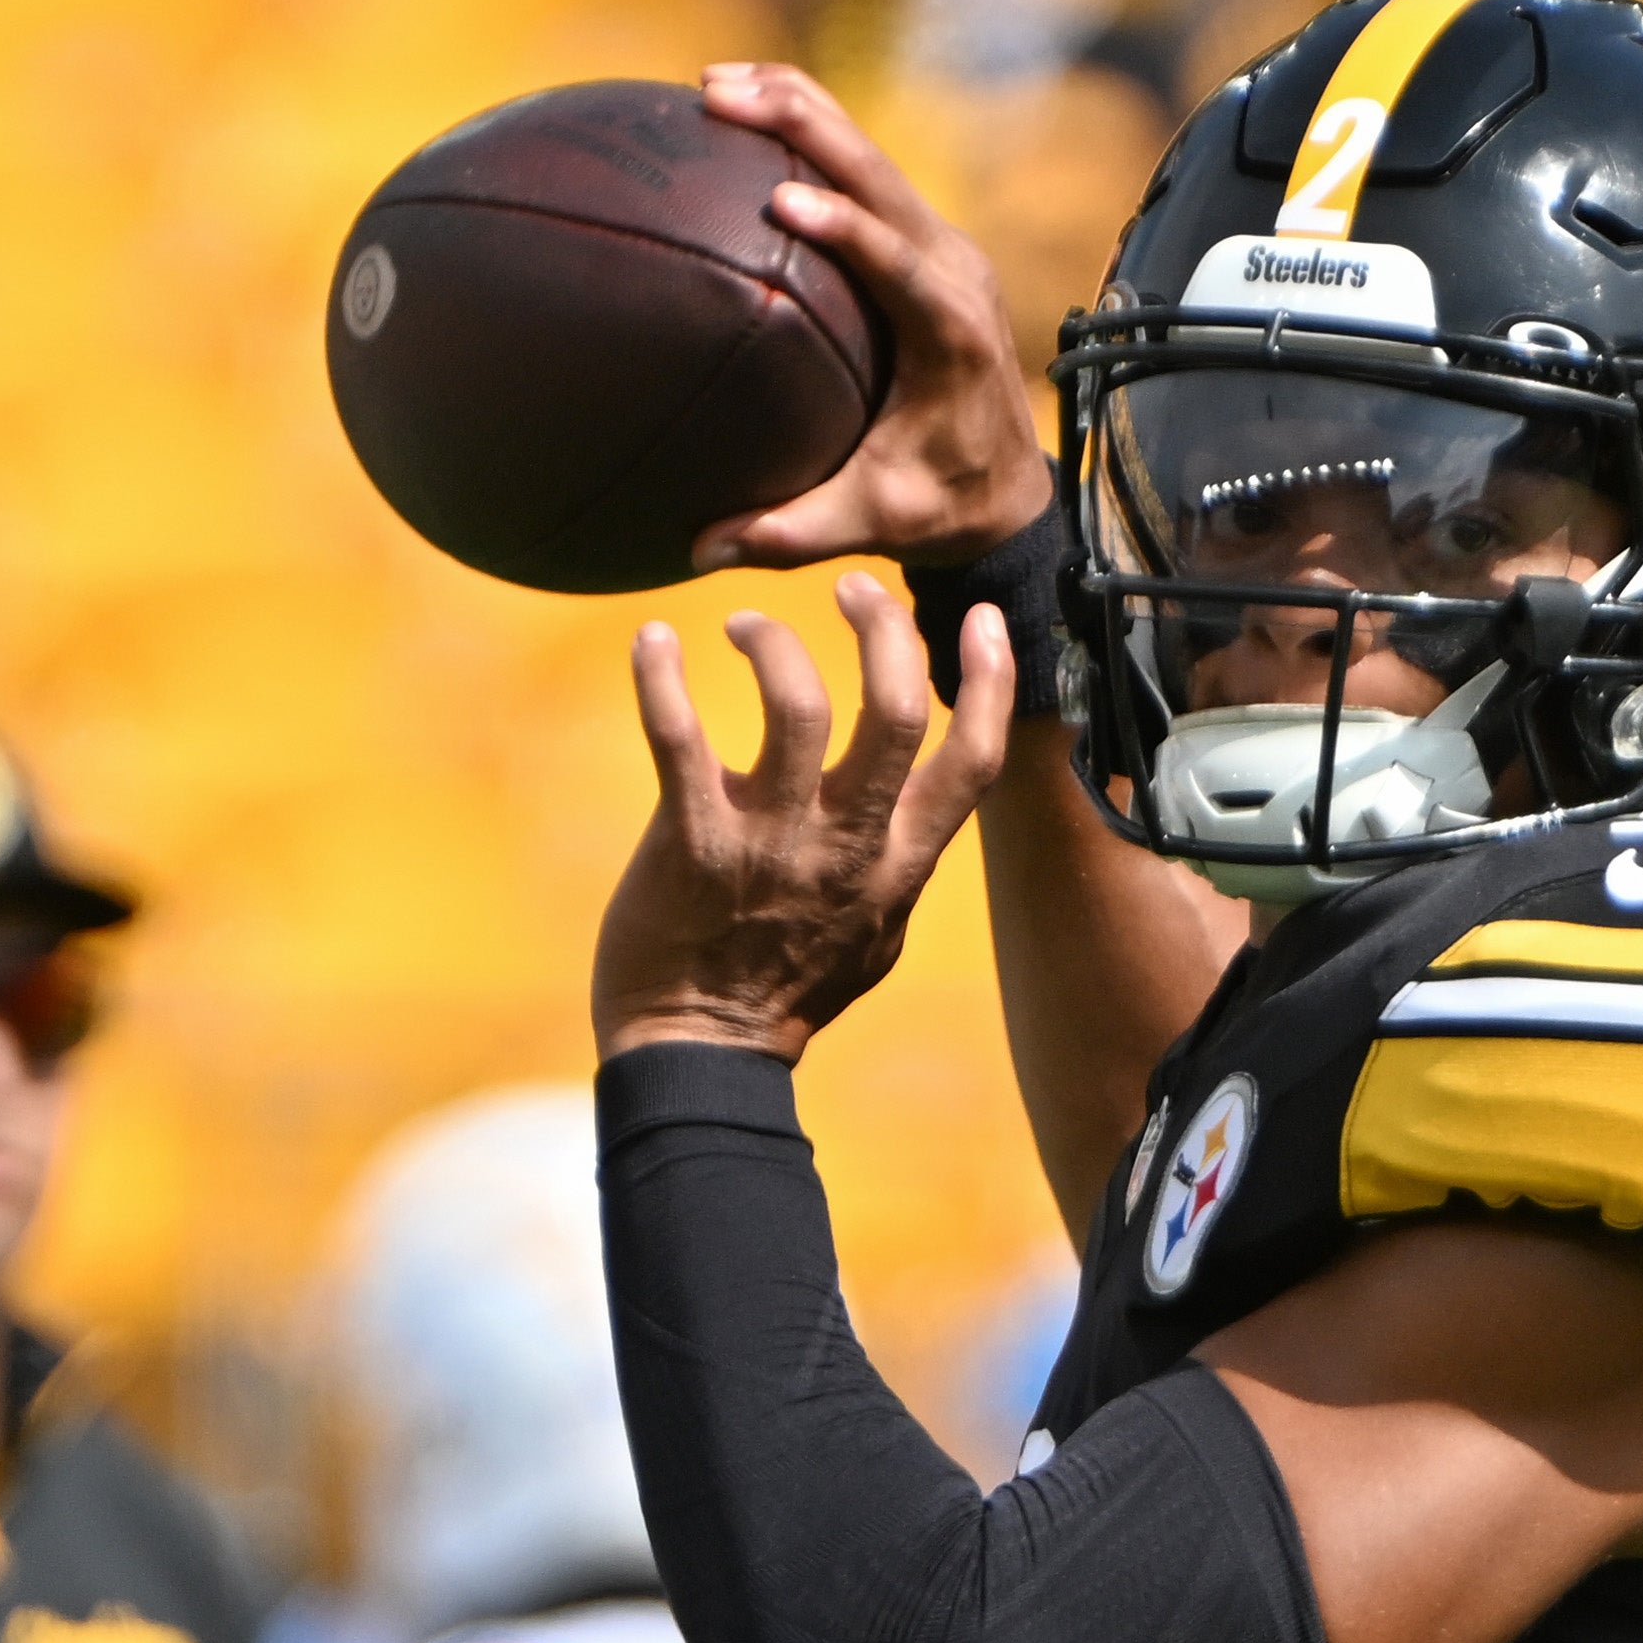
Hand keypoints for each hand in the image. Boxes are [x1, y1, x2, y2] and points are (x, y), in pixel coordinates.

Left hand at [597, 576, 1012, 1060]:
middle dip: (883, 629)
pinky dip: (659, 678)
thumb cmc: (787, 993)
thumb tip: (912, 822)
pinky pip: (679, 737)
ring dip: (774, 643)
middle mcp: (847, 847)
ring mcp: (772, 843)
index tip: (979, 616)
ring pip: (796, 707)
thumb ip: (897, 869)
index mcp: (898, 865)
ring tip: (748, 625)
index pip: (971, 762)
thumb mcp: (876, 935)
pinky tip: (653, 643)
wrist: (701, 1051)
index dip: (989, 680)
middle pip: (895, 711)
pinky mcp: (693, 841)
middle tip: (853, 591)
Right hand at [690, 62, 1056, 572]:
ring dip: (800, 113)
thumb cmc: (943, 503)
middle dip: (804, 127)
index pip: (902, 266)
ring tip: (713, 82)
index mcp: (954, 334)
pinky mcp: (926, 244)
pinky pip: (866, 174)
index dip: (849, 227)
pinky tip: (741, 110)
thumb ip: (795, 531)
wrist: (1009, 488)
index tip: (785, 200)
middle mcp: (958, 276)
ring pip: (872, 158)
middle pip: (882, 179)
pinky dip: (810, 135)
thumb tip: (704, 548)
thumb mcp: (877, 521)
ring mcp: (945, 250)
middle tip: (719, 94)